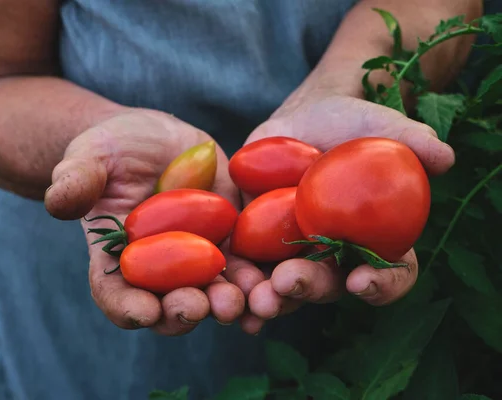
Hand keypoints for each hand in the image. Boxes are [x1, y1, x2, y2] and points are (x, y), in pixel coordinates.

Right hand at [44, 109, 245, 335]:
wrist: (158, 139)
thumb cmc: (115, 148)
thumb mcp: (91, 155)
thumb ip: (76, 178)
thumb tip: (59, 202)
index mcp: (117, 258)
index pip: (115, 293)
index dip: (126, 307)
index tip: (143, 311)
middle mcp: (159, 270)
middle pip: (168, 305)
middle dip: (184, 311)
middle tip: (199, 305)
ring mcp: (197, 259)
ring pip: (212, 294)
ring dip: (228, 304)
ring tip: (242, 301)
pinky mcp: (231, 240)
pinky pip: (246, 267)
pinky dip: (259, 281)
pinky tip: (273, 285)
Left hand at [230, 91, 454, 333]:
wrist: (307, 119)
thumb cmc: (353, 125)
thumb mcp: (382, 127)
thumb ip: (411, 142)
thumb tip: (442, 158)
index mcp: (375, 242)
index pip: (390, 274)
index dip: (382, 284)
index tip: (363, 281)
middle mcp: (336, 258)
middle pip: (328, 285)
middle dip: (309, 288)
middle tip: (289, 282)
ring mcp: (294, 253)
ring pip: (283, 285)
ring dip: (268, 296)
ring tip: (254, 297)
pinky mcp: (256, 240)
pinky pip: (247, 265)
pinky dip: (237, 281)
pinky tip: (225, 289)